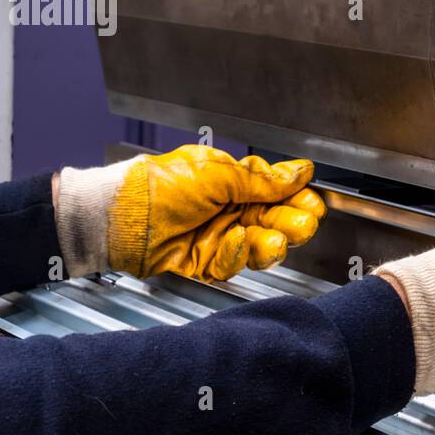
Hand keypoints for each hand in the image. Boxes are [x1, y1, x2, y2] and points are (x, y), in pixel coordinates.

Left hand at [54, 146, 325, 280]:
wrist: (121, 219)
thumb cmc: (160, 185)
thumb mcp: (217, 173)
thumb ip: (261, 179)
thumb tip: (300, 171)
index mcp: (236, 182)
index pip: (280, 192)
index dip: (299, 199)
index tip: (313, 204)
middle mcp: (232, 210)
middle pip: (277, 221)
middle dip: (293, 223)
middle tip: (302, 224)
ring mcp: (221, 237)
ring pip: (261, 247)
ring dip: (271, 244)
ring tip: (273, 240)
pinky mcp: (208, 263)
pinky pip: (234, 264)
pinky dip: (236, 255)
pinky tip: (234, 241)